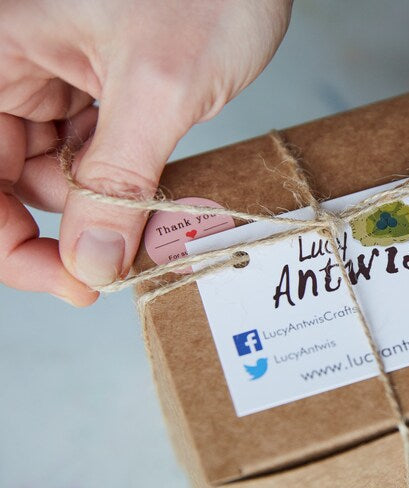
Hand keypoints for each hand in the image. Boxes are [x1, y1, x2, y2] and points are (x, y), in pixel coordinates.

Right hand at [0, 0, 292, 305]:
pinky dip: (130, 185)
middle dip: (70, 226)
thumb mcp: (159, 88)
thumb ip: (118, 180)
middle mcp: (21, 69)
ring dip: (108, 209)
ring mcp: (64, 81)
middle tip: (122, 266)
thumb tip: (88, 263)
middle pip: (13, 179)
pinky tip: (162, 193)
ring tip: (160, 218)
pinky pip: (101, 157)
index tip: (69, 281)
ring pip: (63, 175)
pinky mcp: (107, 92)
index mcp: (2, 55)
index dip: (9, 239)